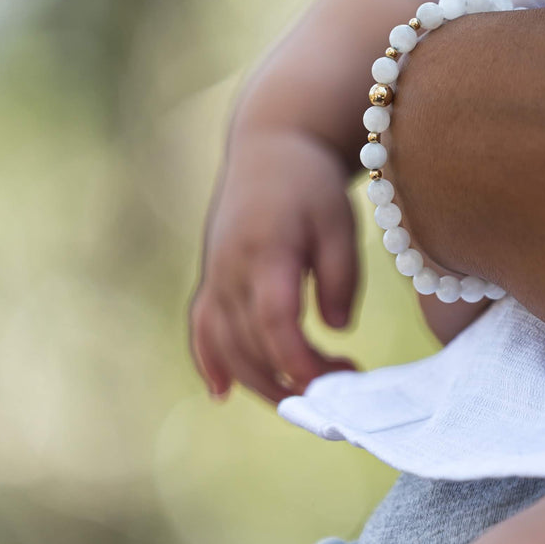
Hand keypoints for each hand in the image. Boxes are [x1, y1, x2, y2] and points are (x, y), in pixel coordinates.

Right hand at [188, 129, 357, 401]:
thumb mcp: (340, 222)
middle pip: (248, 345)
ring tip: (304, 395)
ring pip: (225, 346)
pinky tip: (222, 392)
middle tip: (342, 384)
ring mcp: (215, 276)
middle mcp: (231, 269)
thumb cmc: (312, 185)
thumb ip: (340, 276)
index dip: (301, 360)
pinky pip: (201, 328)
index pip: (274, 322)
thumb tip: (337, 329)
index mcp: (266, 252)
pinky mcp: (211, 279)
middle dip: (292, 379)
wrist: (270, 147)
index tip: (339, 378)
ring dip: (261, 381)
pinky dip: (209, 362)